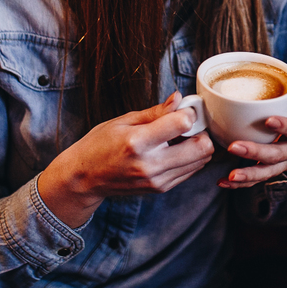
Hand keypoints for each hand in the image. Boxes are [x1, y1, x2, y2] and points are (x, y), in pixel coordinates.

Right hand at [38, 93, 214, 226]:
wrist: (84, 178)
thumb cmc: (99, 145)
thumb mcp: (123, 121)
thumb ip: (155, 112)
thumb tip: (179, 99)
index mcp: (138, 142)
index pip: (182, 124)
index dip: (189, 112)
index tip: (183, 109)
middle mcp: (150, 164)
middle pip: (201, 147)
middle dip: (201, 131)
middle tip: (188, 124)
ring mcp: (157, 180)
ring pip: (201, 160)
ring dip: (198, 145)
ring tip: (180, 137)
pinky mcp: (161, 189)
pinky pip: (191, 171)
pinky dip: (190, 158)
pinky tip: (174, 150)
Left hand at [219, 96, 286, 188]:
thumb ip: (285, 96)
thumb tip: (259, 73)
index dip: (284, 125)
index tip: (269, 120)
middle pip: (278, 154)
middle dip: (255, 152)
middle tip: (235, 147)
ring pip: (268, 171)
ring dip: (248, 173)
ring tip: (231, 175)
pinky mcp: (277, 170)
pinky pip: (259, 179)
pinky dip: (241, 182)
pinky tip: (224, 181)